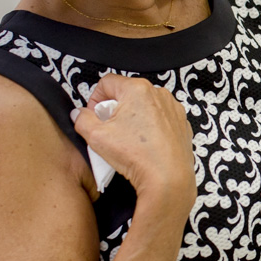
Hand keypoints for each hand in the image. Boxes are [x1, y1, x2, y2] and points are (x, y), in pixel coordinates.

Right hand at [72, 75, 195, 209]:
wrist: (168, 178)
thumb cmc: (137, 156)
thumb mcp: (95, 136)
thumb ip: (82, 120)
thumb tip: (79, 114)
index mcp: (137, 89)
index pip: (107, 82)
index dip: (95, 98)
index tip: (94, 115)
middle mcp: (158, 94)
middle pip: (126, 94)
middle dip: (114, 109)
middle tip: (109, 130)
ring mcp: (172, 109)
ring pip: (144, 106)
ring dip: (132, 118)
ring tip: (127, 140)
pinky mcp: (181, 124)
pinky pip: (160, 119)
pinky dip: (150, 128)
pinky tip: (144, 145)